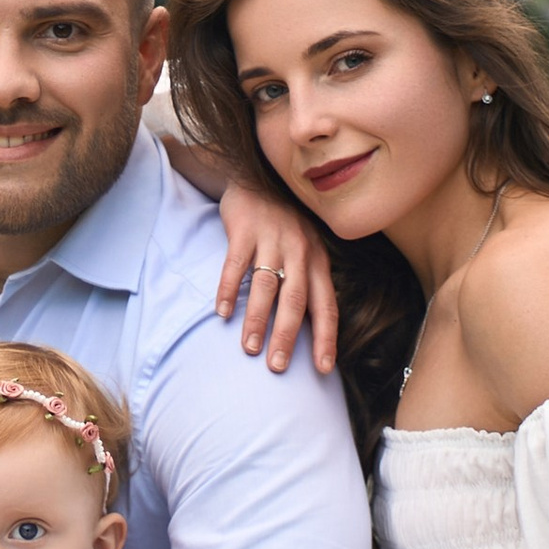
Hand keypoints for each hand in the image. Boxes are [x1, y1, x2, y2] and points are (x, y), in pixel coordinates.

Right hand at [212, 175, 337, 374]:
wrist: (258, 180)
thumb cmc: (284, 226)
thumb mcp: (306, 250)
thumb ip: (309, 283)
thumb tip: (310, 330)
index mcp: (318, 261)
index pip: (326, 306)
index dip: (325, 338)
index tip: (322, 368)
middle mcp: (300, 251)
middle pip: (295, 301)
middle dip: (287, 336)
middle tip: (277, 366)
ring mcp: (272, 239)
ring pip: (266, 285)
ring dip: (257, 319)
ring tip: (249, 347)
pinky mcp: (245, 229)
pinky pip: (236, 265)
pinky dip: (229, 290)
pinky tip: (222, 312)